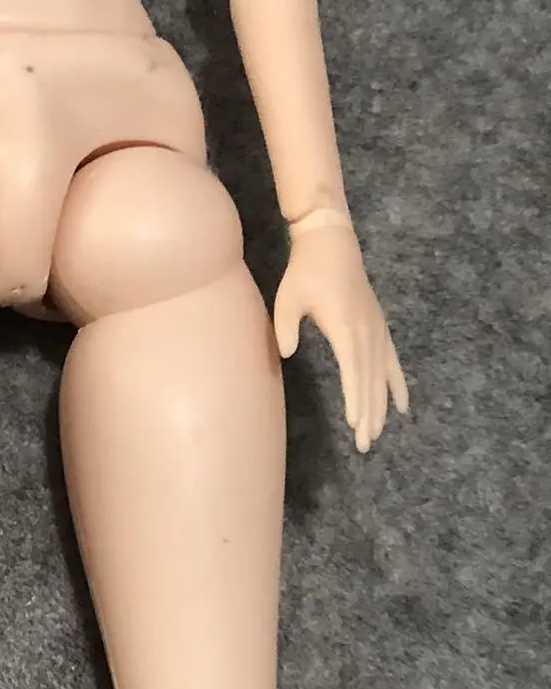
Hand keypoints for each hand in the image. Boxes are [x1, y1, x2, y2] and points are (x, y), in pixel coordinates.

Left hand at [273, 216, 409, 452]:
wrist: (332, 244)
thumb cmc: (305, 273)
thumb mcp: (288, 300)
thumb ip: (285, 328)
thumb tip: (287, 354)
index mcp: (345, 326)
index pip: (352, 371)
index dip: (356, 399)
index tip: (356, 423)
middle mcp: (367, 331)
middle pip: (370, 380)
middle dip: (369, 414)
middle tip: (365, 444)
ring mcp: (377, 329)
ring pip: (382, 376)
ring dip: (381, 406)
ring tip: (377, 433)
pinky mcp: (378, 327)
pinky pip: (392, 362)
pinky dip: (397, 384)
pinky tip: (403, 406)